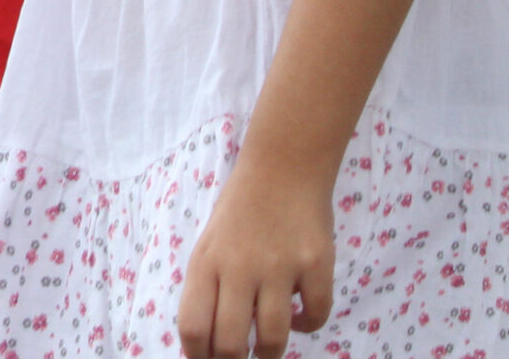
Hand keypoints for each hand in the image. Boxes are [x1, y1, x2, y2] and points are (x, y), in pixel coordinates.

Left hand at [176, 154, 334, 357]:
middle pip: (230, 344)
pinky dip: (307, 326)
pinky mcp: (316, 264)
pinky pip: (315, 316)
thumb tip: (208, 342)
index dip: (197, 356)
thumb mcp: (211, 245)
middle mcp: (239, 267)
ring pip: (273, 339)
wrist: (282, 168)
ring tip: (268, 348)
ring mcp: (279, 267)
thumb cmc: (241, 212)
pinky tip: (300, 316)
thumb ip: (210, 288)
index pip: (192, 326)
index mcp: (206, 262)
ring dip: (270, 353)